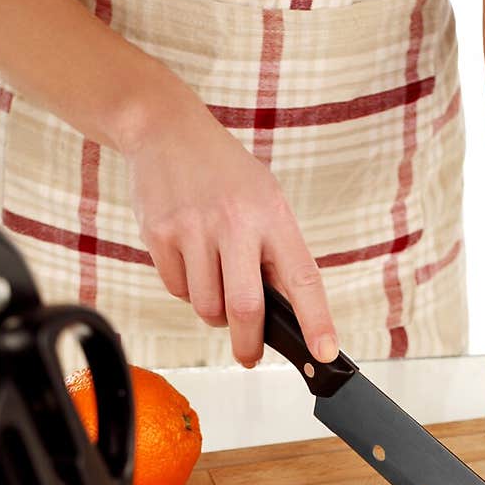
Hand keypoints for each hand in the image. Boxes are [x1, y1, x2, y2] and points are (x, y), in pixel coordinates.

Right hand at [119, 65, 336, 367]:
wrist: (166, 129)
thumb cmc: (224, 174)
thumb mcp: (264, 200)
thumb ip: (275, 254)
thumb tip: (285, 316)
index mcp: (272, 214)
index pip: (302, 278)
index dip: (316, 320)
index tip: (325, 353)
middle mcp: (235, 221)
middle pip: (245, 307)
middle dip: (248, 343)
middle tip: (249, 356)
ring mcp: (194, 228)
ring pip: (206, 307)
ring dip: (212, 312)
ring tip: (213, 281)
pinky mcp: (160, 234)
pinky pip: (177, 290)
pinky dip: (185, 289)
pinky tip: (187, 257)